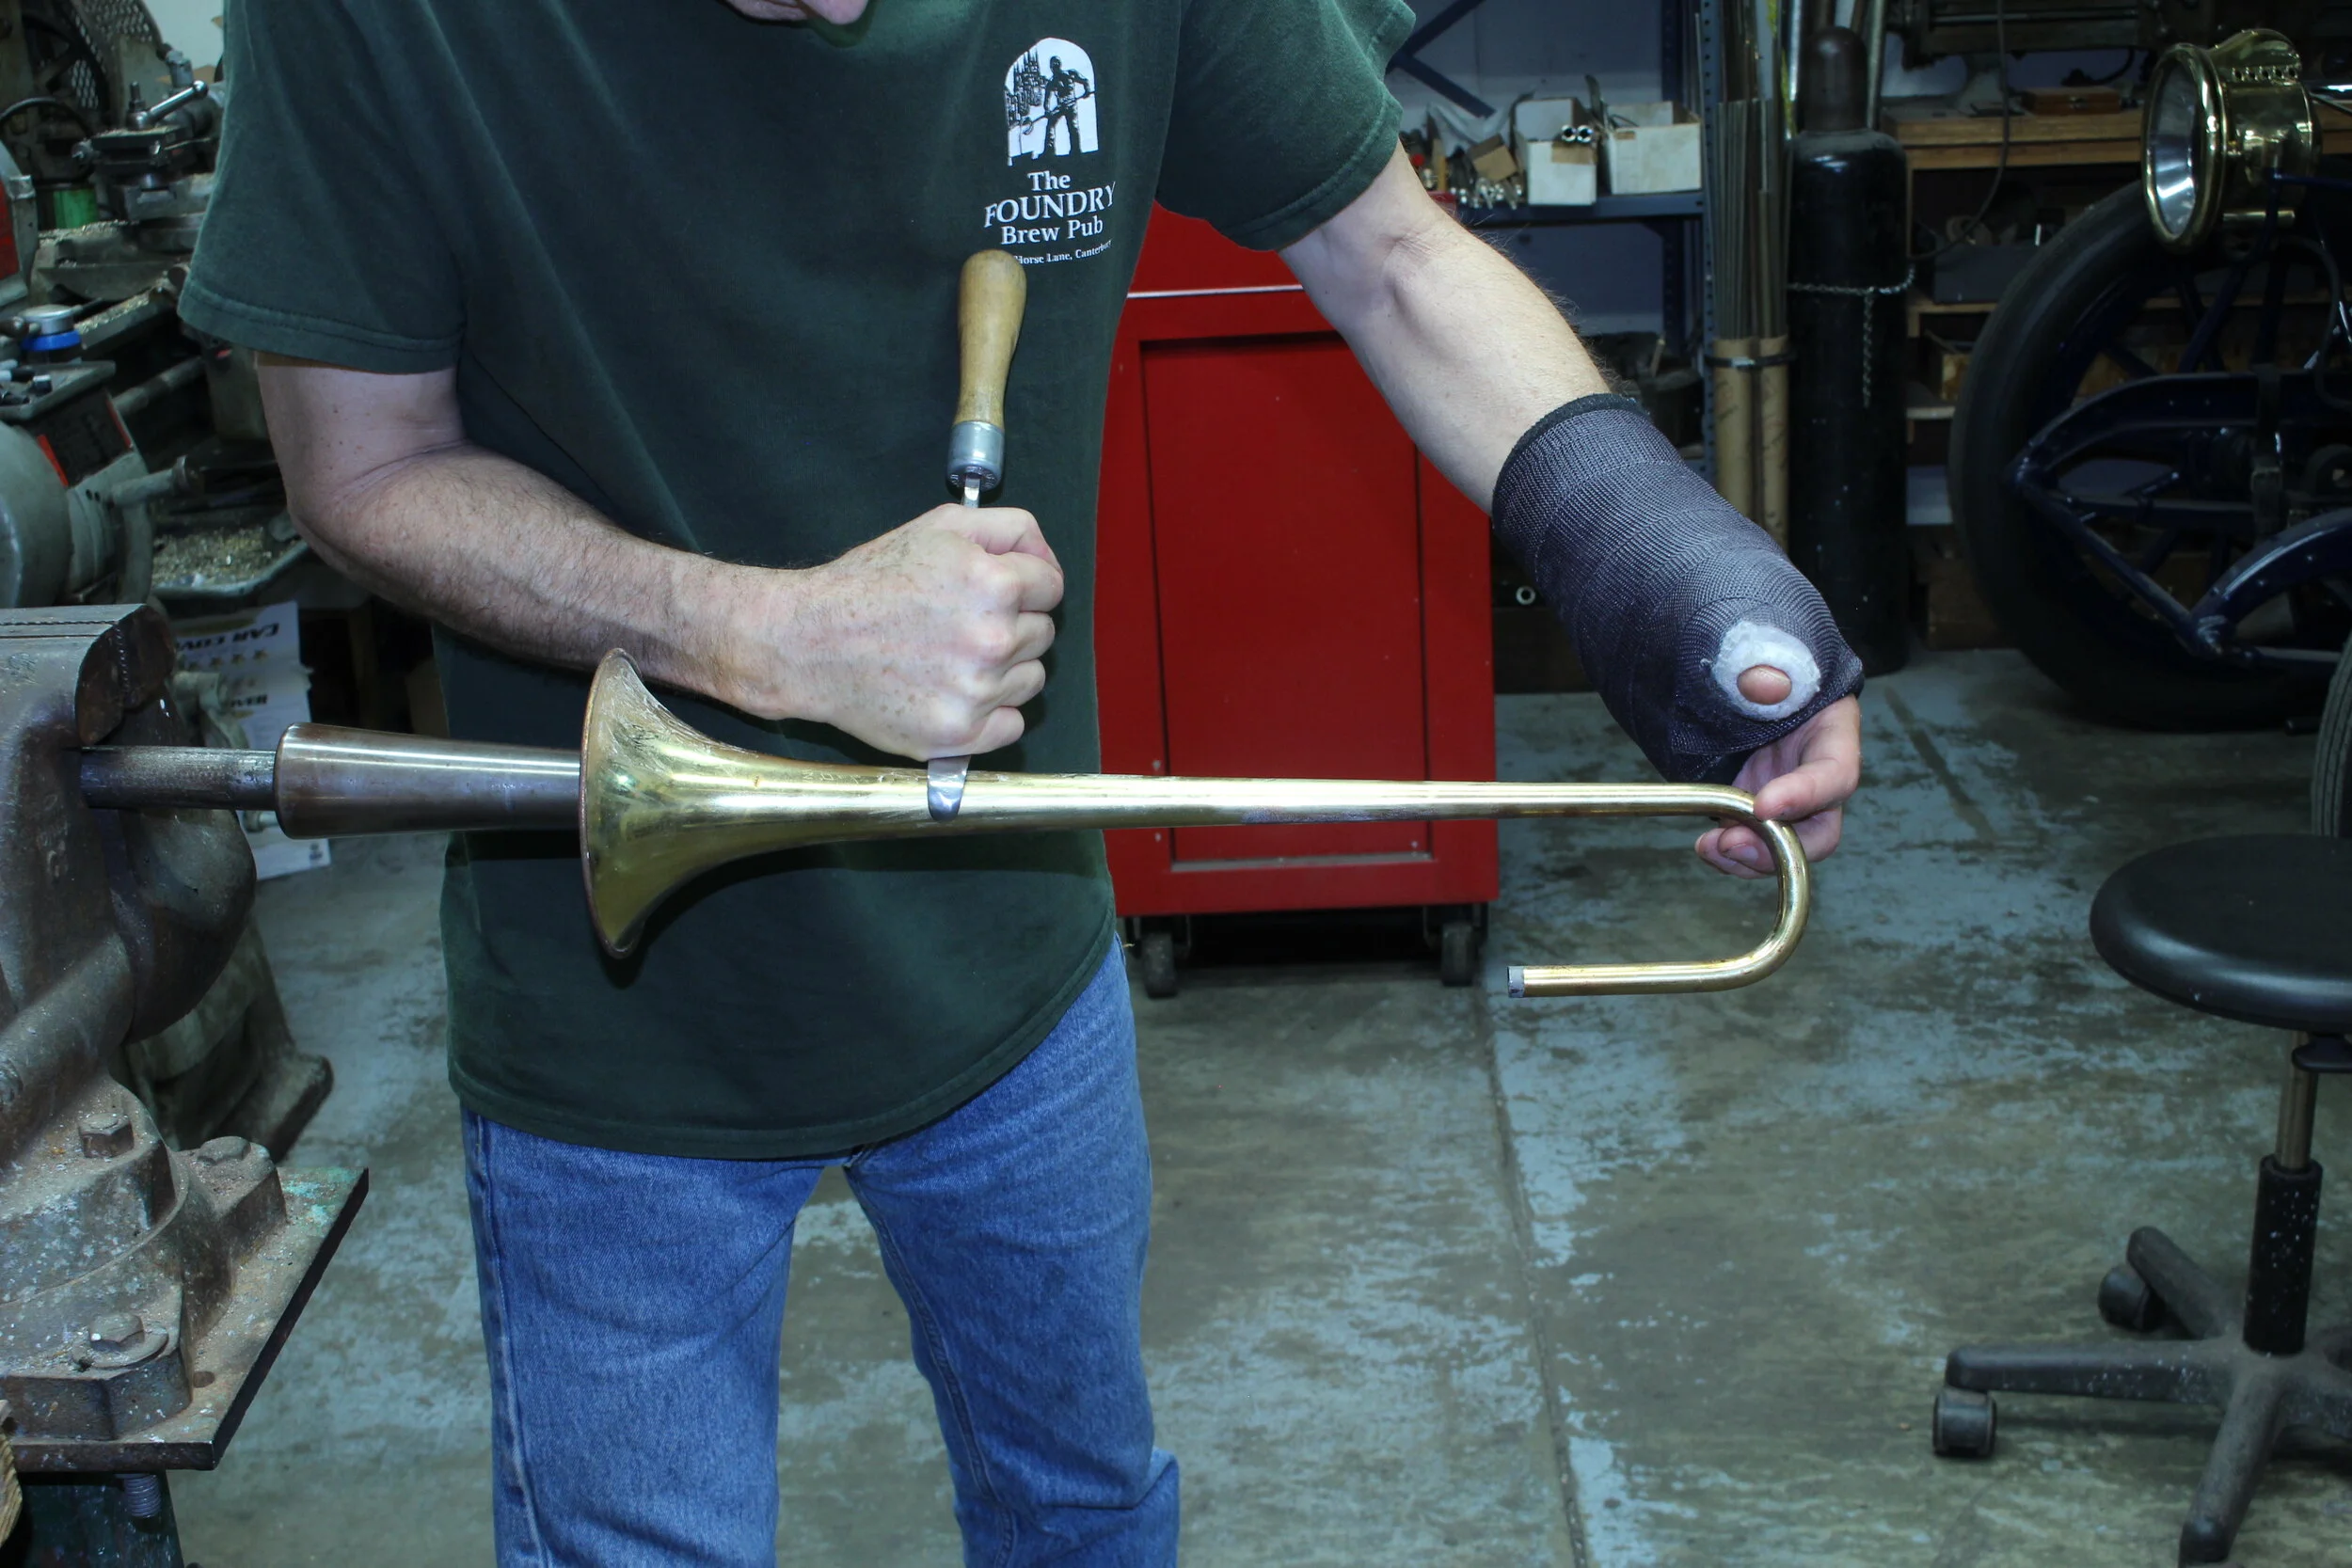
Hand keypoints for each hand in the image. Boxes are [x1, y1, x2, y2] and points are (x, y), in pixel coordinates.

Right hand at [721, 504, 1061, 758]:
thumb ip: (1010, 530)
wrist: (808, 642)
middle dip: (1011, 626)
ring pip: (1031, 681)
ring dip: (1005, 671)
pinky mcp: (959, 734)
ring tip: (952, 658)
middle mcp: (992, 639)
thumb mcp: (940, 526)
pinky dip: (992, 715)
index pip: (1052, 587)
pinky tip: (954, 692)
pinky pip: (1012, 726)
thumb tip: (1047, 561)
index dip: (1025, 586)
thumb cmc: (869, 583)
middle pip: (1043, 635)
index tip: (995, 594)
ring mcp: (977, 692)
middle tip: (959, 625)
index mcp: (993, 584)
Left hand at [1694, 675, 1860, 878]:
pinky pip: (1753, 843)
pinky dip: (1732, 852)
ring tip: (1711, 848)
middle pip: (1819, 829)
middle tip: (1733, 844)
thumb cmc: (1758, 664)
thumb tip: (1764, 682)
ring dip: (1750, 857)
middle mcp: (1816, 775)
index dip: (1806, 796)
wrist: (1730, 676)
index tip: (1764, 805)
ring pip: (1785, 846)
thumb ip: (1764, 669)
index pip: (1837, 774)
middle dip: (1778, 846)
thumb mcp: (1763, 657)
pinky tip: (1708, 846)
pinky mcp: (1755, 808)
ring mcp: (1786, 796)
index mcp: (1833, 734)